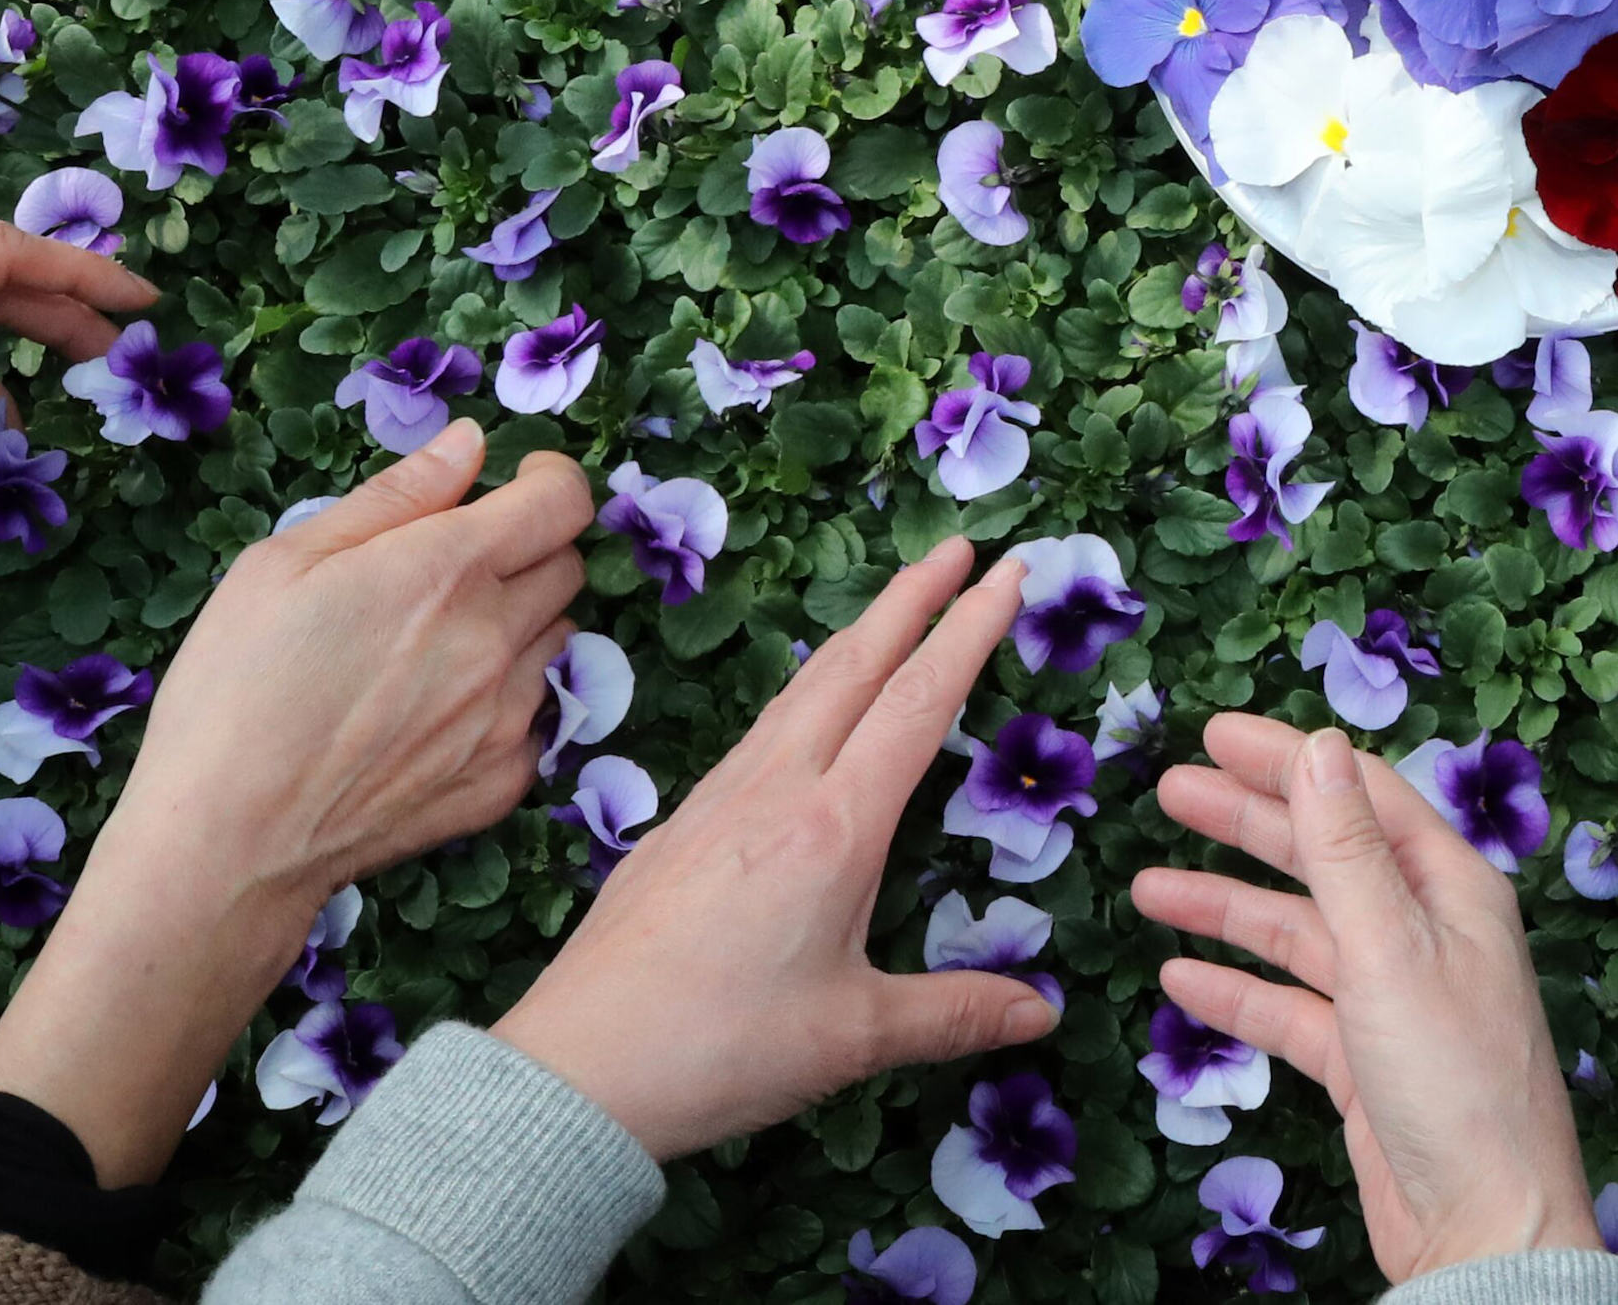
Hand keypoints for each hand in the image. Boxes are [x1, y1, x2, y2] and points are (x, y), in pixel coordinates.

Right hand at [0, 421, 592, 1183]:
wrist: (227, 842)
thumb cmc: (233, 688)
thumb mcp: (284, 562)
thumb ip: (394, 496)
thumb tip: (470, 443)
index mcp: (451, 569)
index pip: (564, 500)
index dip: (548, 481)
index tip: (515, 486)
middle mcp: (499, 639)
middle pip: (567, 567)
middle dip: (528, 550)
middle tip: (455, 569)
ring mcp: (509, 717)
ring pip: (556, 640)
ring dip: (519, 625)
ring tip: (434, 647)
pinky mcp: (502, 781)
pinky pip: (534, 718)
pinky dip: (502, 703)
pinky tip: (433, 716)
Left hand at [493, 541, 1052, 1160]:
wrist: (574, 1070)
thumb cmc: (719, 1050)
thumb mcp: (853, 1038)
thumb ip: (953, 1014)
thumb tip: (1042, 1013)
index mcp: (834, 828)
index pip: (918, 703)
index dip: (969, 631)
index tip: (1008, 572)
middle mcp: (776, 792)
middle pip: (855, 666)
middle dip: (912, 598)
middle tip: (960, 547)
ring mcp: (719, 801)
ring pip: (800, 690)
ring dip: (858, 636)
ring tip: (895, 606)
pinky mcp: (680, 826)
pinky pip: (759, 730)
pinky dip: (806, 689)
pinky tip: (805, 707)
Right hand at [1131, 717, 1600, 1280]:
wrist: (1485, 1227)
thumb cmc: (1457, 1085)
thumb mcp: (1391, 950)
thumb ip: (1346, 849)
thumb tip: (1319, 743)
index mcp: (1450, 890)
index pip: (1360, 795)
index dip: (1289, 758)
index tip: (1215, 733)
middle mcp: (1426, 934)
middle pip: (1325, 855)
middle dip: (1248, 821)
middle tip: (1170, 790)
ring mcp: (1395, 1000)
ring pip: (1299, 933)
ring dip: (1227, 908)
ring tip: (1148, 887)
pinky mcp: (1367, 1062)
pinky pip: (1292, 1009)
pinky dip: (1238, 992)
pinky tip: (1182, 978)